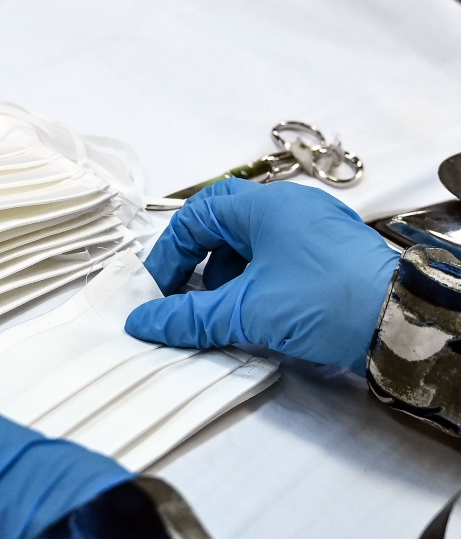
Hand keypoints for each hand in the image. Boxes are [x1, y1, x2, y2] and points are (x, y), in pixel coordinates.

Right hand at [125, 179, 398, 374]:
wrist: (404, 322)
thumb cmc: (325, 300)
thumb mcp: (248, 310)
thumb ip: (190, 317)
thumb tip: (143, 323)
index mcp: (265, 206)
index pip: (196, 216)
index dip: (170, 253)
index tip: (158, 291)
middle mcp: (288, 209)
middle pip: (221, 223)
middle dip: (195, 259)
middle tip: (182, 292)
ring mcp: (311, 231)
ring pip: (248, 243)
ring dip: (223, 274)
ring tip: (219, 310)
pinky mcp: (326, 257)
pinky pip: (274, 259)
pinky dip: (252, 281)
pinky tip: (253, 312)